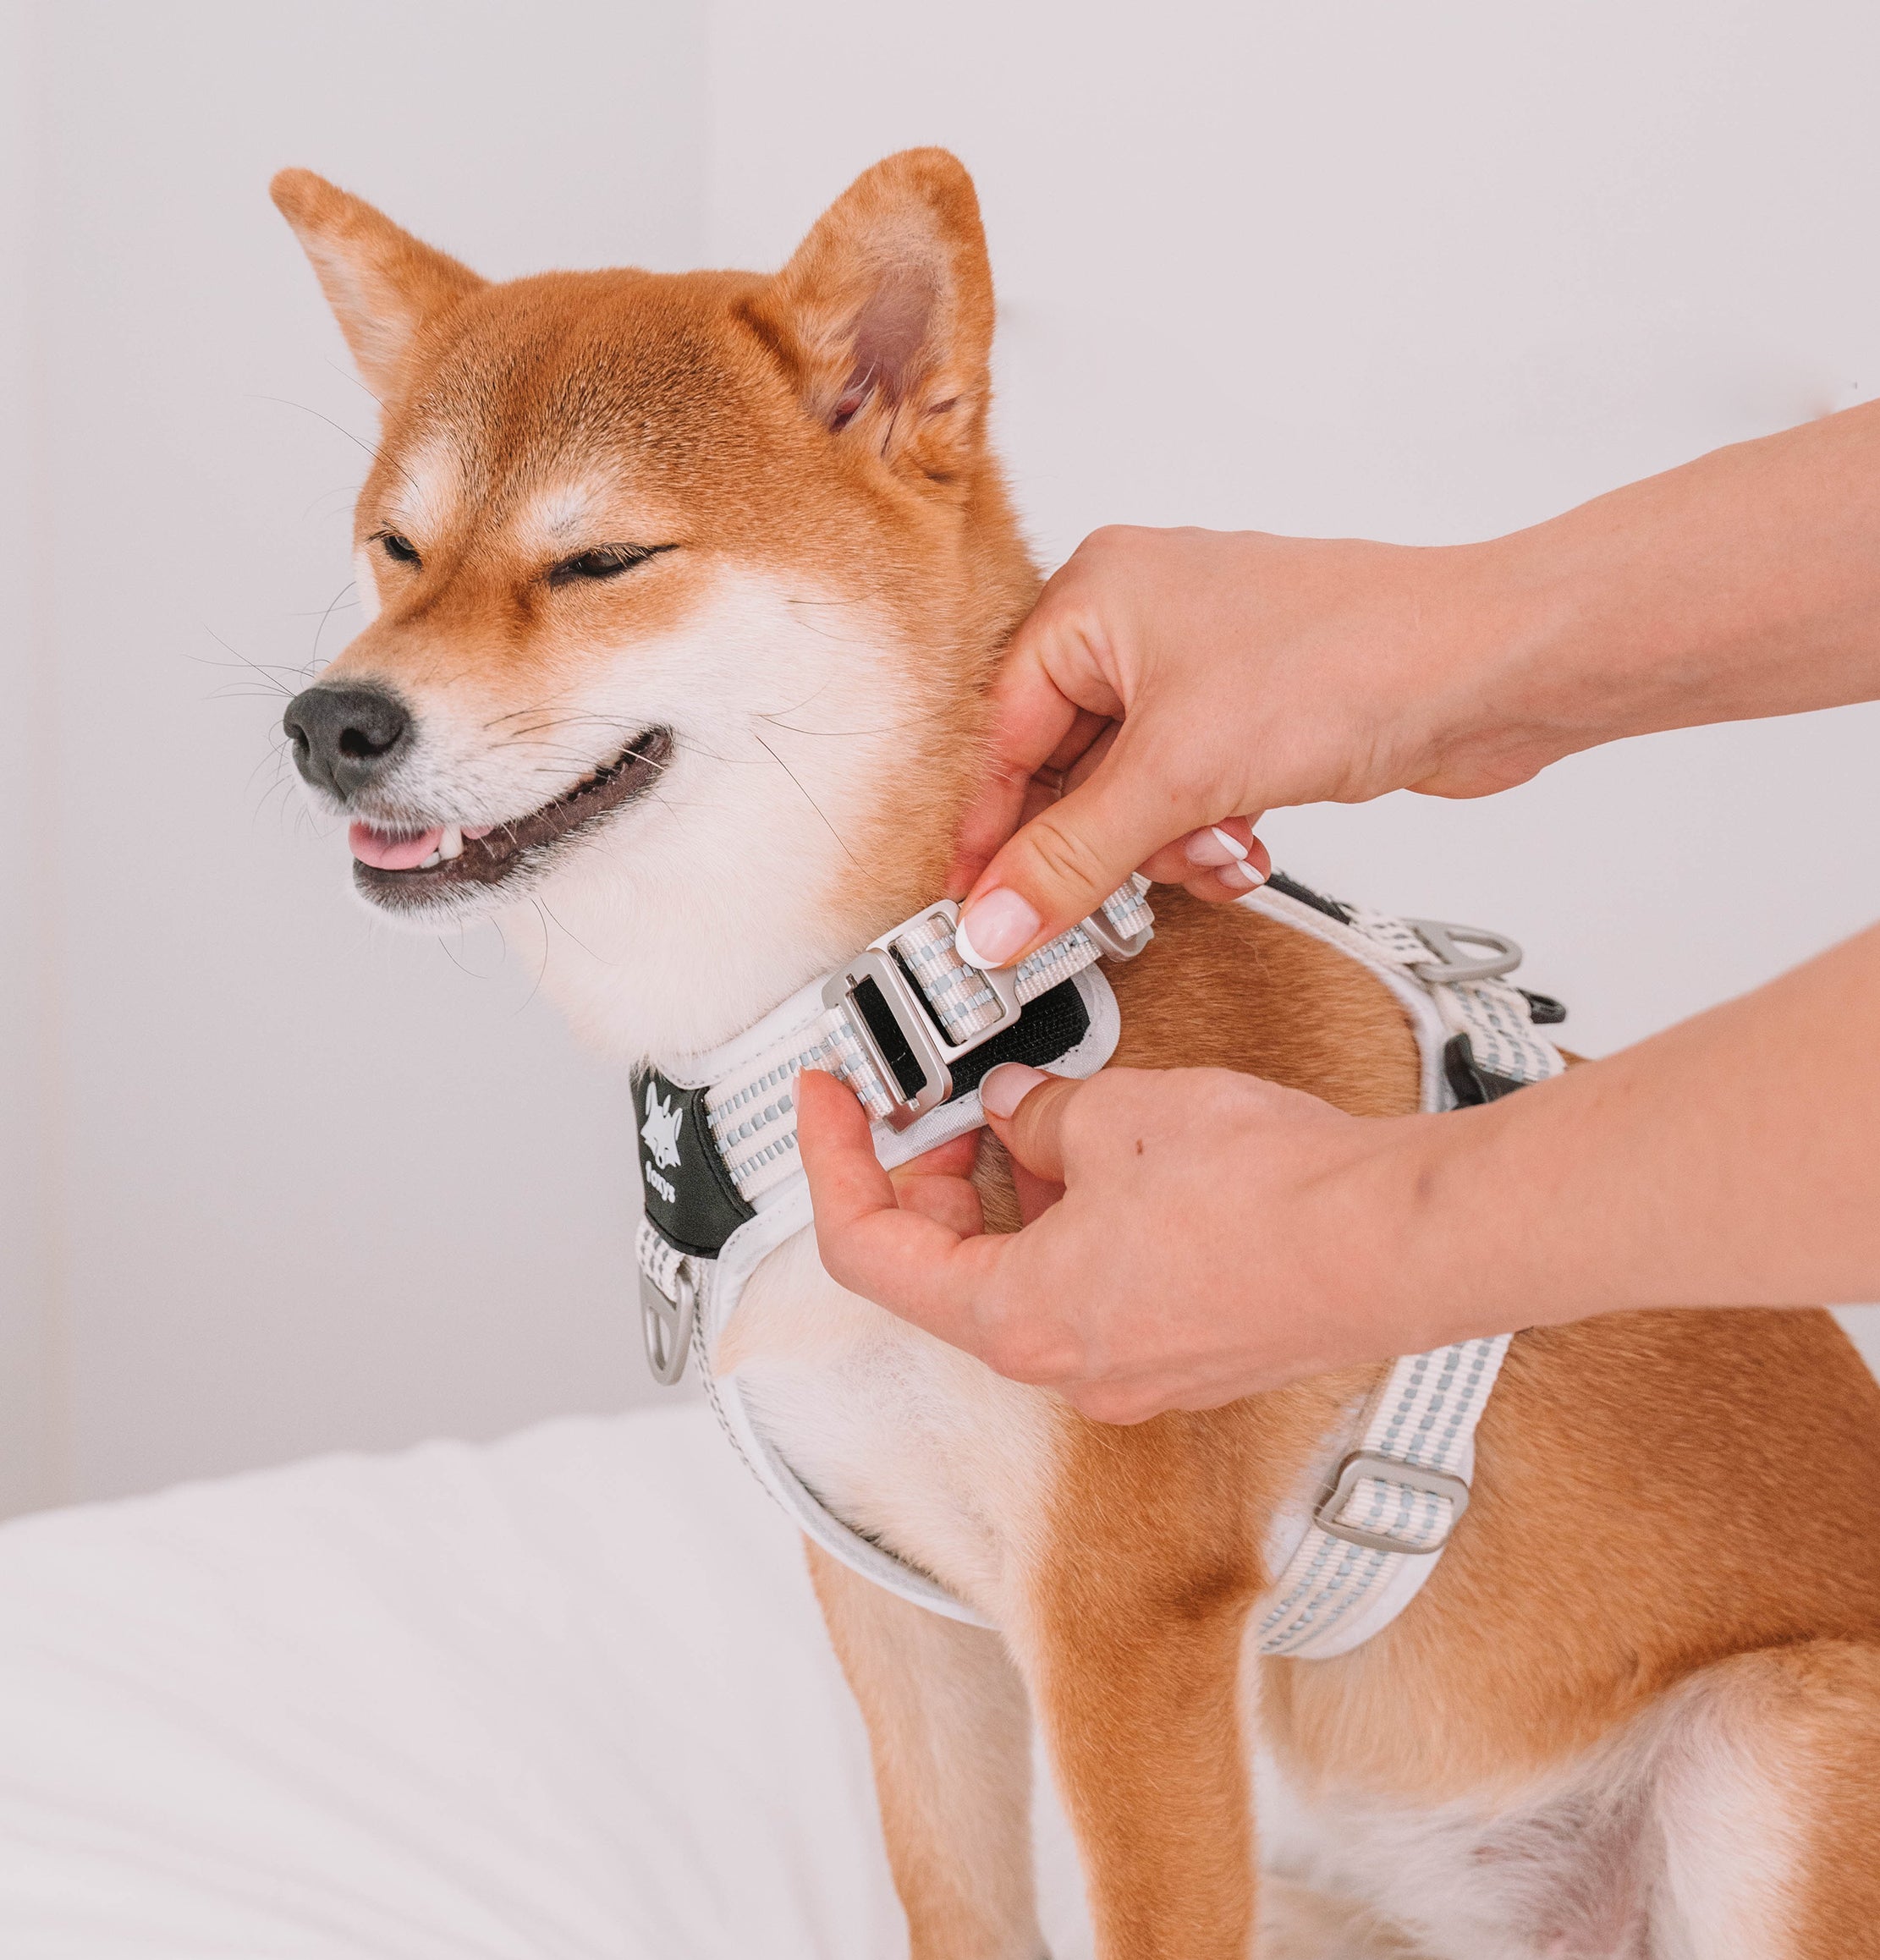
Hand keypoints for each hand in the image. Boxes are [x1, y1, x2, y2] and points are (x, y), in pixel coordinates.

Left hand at [796, 1060, 1457, 1421]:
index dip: (832, 1165)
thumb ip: (1041, 1115)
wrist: (1401, 1244)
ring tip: (1039, 1113)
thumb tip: (1019, 1114)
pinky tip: (1112, 1158)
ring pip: (1022, 1281)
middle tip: (936, 1103)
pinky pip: (1093, 1291)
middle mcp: (1069, 1367)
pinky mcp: (1187, 1354)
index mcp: (1020, 1320)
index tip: (826, 1105)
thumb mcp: (1117, 1116)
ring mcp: (1132, 1370)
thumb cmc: (1276, 1203)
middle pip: (944, 1273)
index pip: (869, 1251)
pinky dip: (1074, 1225)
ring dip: (1007, 1197)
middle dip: (928, 1176)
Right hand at [950, 403, 1879, 969]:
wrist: (1493, 668)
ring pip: (1132, 792)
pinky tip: (1248, 845)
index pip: (1003, 732)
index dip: (993, 831)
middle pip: (1068, 768)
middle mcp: (1142, 621)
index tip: (979, 911)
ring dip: (1167, 846)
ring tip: (1217, 851)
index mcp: (1098, 596)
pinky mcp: (1256, 711)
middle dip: (1105, 843)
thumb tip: (993, 920)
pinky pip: (1191, 793)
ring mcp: (1204, 666)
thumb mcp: (1179, 775)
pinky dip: (1209, 833)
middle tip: (1101, 903)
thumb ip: (1071, 859)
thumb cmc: (1354, 658)